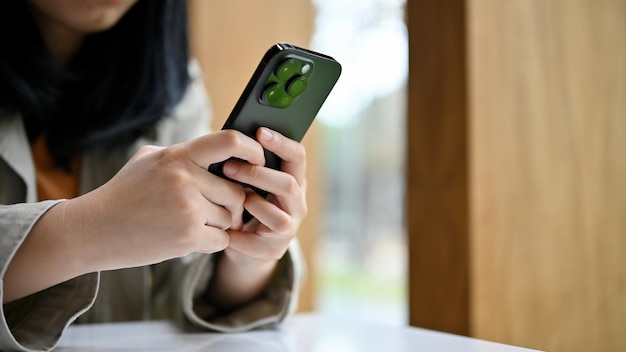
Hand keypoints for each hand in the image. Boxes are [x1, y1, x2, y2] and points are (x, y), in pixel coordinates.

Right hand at [67, 130, 265, 271]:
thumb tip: (219, 150)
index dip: (252, 150)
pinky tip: (190, 237)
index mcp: (179, 156)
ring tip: (191, 222)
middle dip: (231, 204)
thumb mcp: (148, 160)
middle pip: (236, 191)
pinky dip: (211, 242)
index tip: (258, 159)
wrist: (94, 229)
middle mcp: (186, 180)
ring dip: (219, 224)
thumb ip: (183, 153)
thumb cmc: (124, 193)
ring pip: (230, 217)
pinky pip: (222, 240)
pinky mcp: (188, 237)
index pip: (229, 142)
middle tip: (215, 208)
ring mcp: (189, 209)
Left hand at [223, 127, 307, 261]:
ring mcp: (289, 228)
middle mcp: (297, 203)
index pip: (298, 156)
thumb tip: (229, 137)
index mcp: (293, 180)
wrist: (246, 246)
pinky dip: (238, 235)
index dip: (281, 143)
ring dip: (253, 206)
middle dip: (257, 174)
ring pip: (278, 216)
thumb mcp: (249, 182)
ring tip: (234, 202)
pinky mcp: (274, 250)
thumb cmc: (245, 204)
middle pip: (288, 184)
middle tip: (229, 167)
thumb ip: (247, 165)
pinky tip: (225, 229)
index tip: (260, 131)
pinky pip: (256, 242)